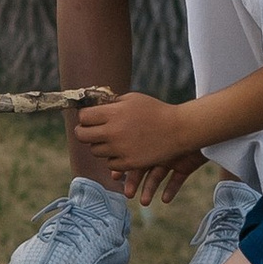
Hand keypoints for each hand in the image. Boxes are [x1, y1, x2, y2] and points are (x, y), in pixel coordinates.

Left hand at [72, 91, 200, 198]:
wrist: (179, 129)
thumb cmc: (156, 110)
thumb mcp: (133, 99)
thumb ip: (112, 102)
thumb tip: (94, 106)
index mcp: (113, 113)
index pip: (84, 117)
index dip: (83, 117)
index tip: (87, 118)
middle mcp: (113, 131)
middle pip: (83, 136)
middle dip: (83, 133)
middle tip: (87, 132)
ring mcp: (121, 149)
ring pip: (95, 151)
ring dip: (99, 146)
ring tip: (109, 140)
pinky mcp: (129, 163)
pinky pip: (110, 164)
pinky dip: (113, 159)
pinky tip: (120, 152)